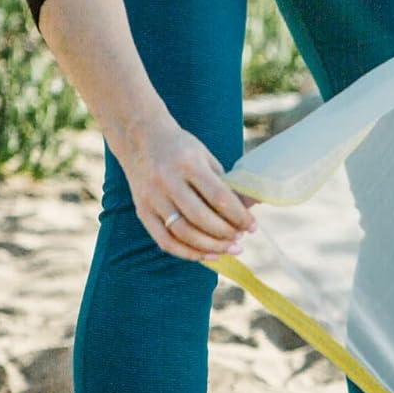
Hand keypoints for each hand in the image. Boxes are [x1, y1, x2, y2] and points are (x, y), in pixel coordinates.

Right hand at [120, 119, 256, 261]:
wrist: (140, 138)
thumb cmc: (182, 149)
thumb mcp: (206, 158)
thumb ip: (226, 185)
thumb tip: (251, 209)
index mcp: (189, 164)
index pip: (219, 198)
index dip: (239, 217)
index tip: (253, 227)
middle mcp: (167, 180)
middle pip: (201, 218)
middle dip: (225, 234)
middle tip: (240, 239)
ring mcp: (152, 197)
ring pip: (183, 233)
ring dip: (209, 247)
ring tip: (228, 249)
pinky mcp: (142, 210)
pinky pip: (164, 240)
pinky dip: (187, 253)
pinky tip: (206, 255)